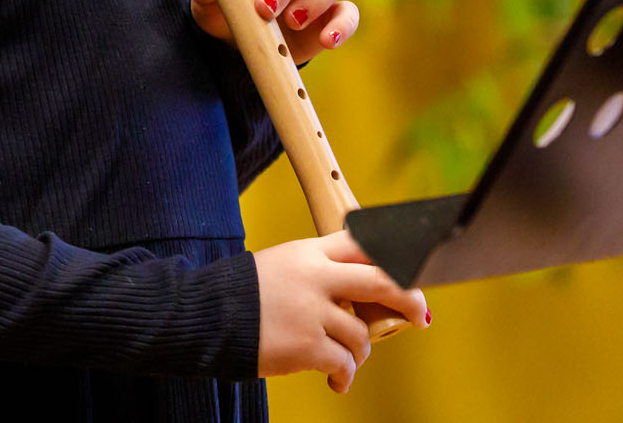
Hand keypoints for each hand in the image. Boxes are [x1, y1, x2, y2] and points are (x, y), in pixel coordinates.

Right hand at [253, 232, 428, 391]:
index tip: (409, 272)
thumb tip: (359, 293)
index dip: (393, 255)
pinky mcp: (306, 345)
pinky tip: (335, 379)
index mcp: (307, 253)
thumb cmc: (241, 293)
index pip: (362, 243)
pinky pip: (344, 363)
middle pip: (381, 280)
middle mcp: (314, 277)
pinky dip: (344, 376)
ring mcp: (311, 312)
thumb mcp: (280, 264)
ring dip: (360, 352)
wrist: (205, 317)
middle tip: (418, 315)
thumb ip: (316, 270)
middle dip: (409, 299)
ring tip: (345, 360)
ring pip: (362, 333)